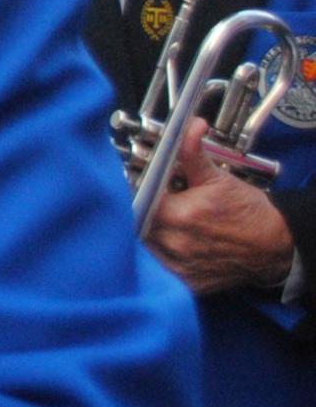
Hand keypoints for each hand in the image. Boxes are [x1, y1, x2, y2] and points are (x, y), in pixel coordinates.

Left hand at [143, 119, 297, 294]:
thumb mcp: (217, 177)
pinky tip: (165, 241)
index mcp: (179, 215)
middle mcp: (175, 243)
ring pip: (143, 245)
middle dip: (137, 210)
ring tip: (156, 221)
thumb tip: (190, 125)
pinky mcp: (185, 281)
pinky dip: (156, 254)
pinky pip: (158, 267)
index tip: (135, 185)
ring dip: (144, 232)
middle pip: (135, 223)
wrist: (273, 245)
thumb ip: (193, 152)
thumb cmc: (246, 211)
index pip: (136, 200)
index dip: (132, 190)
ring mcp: (179, 265)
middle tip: (145, 202)